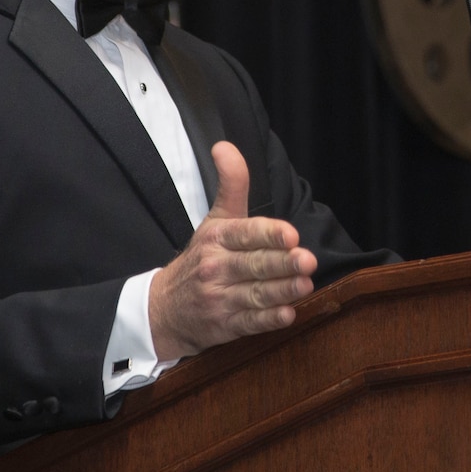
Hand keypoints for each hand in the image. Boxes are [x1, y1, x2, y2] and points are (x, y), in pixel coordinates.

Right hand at [147, 141, 317, 360]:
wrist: (164, 309)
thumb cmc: (200, 259)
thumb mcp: (214, 219)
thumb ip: (231, 184)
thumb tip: (224, 145)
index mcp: (217, 239)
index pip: (245, 233)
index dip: (268, 234)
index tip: (290, 235)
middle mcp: (217, 268)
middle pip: (254, 265)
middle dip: (281, 263)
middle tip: (306, 260)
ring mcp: (220, 299)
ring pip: (255, 294)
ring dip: (282, 290)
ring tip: (304, 285)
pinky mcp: (226, 325)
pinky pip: (250, 323)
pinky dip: (268, 320)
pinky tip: (287, 315)